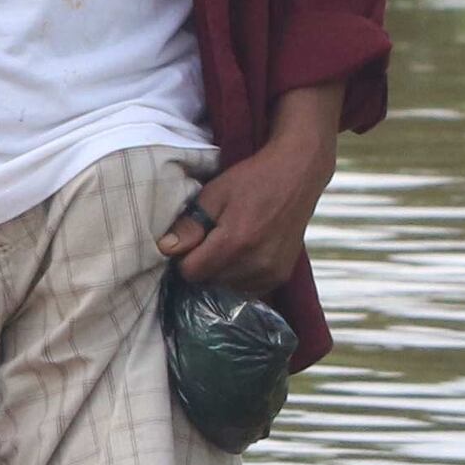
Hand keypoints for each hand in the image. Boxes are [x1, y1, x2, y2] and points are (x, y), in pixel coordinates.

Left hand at [156, 121, 333, 296]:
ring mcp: (271, 273)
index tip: (193, 240)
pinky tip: (245, 253)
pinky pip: (248, 289)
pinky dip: (240, 276)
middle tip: (212, 238)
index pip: (191, 272)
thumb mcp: (214, 194)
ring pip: (227, 288)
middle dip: (204, 264)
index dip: (185, 257)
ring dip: (222, 272)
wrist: (298, 175)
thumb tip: (166, 248)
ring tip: (231, 243)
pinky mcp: (281, 276)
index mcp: (234, 243)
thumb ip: (190, 225)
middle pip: (208, 282)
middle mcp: (254, 264)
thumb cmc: (252, 180)